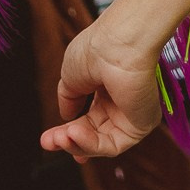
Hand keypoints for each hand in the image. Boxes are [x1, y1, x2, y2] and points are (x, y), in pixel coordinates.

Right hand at [39, 12, 165, 160]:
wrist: (118, 44)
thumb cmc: (98, 48)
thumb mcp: (70, 75)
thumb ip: (69, 99)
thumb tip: (66, 116)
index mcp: (107, 86)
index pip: (88, 118)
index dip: (69, 132)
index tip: (49, 139)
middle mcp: (121, 101)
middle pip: (92, 133)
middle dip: (67, 139)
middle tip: (48, 141)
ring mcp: (131, 114)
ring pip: (100, 143)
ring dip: (76, 144)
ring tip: (60, 137)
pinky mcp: (140, 125)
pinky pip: (113, 145)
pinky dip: (90, 145)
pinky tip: (75, 134)